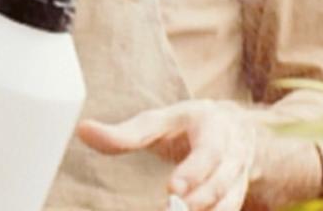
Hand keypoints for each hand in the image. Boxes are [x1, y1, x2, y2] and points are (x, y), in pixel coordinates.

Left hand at [77, 101, 258, 210]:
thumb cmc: (186, 125)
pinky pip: (230, 209)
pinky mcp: (238, 193)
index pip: (209, 151)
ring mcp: (240, 175)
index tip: (173, 189)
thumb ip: (124, 133)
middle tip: (172, 209)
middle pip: (222, 180)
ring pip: (230, 199)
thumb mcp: (158, 121)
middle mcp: (233, 152)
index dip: (193, 171)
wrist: (234, 130)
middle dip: (199, 198)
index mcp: (213, 126)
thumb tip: (82, 130)